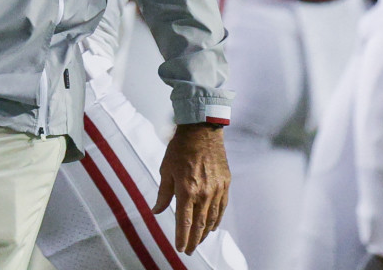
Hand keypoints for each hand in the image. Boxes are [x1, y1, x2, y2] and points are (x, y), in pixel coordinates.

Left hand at [153, 123, 230, 253]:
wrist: (202, 131)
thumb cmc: (179, 149)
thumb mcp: (165, 170)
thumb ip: (163, 194)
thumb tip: (157, 211)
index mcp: (187, 190)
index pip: (184, 221)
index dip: (182, 237)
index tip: (180, 248)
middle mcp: (204, 193)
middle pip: (199, 224)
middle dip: (194, 240)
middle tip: (189, 251)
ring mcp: (217, 189)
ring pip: (212, 218)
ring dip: (205, 232)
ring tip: (199, 241)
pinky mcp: (225, 184)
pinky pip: (222, 208)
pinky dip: (216, 219)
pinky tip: (212, 226)